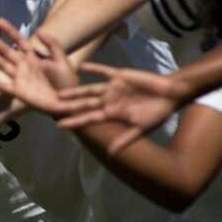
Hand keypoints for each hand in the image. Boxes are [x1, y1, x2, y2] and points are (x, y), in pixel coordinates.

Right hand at [0, 18, 80, 115]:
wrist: (68, 103)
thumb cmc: (67, 82)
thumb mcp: (62, 60)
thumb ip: (52, 45)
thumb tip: (38, 30)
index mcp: (33, 58)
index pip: (19, 41)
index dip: (9, 31)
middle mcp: (23, 66)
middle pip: (6, 50)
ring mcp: (19, 78)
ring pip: (1, 64)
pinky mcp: (18, 92)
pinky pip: (3, 85)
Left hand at [56, 65, 190, 154]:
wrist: (170, 94)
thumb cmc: (157, 112)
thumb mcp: (141, 128)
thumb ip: (125, 139)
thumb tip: (110, 154)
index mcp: (113, 114)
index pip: (89, 119)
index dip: (75, 122)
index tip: (59, 126)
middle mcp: (109, 100)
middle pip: (85, 105)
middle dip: (70, 107)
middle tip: (51, 108)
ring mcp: (113, 88)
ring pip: (89, 90)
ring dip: (75, 91)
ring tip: (59, 93)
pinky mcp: (119, 75)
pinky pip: (103, 71)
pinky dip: (93, 69)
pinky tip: (80, 67)